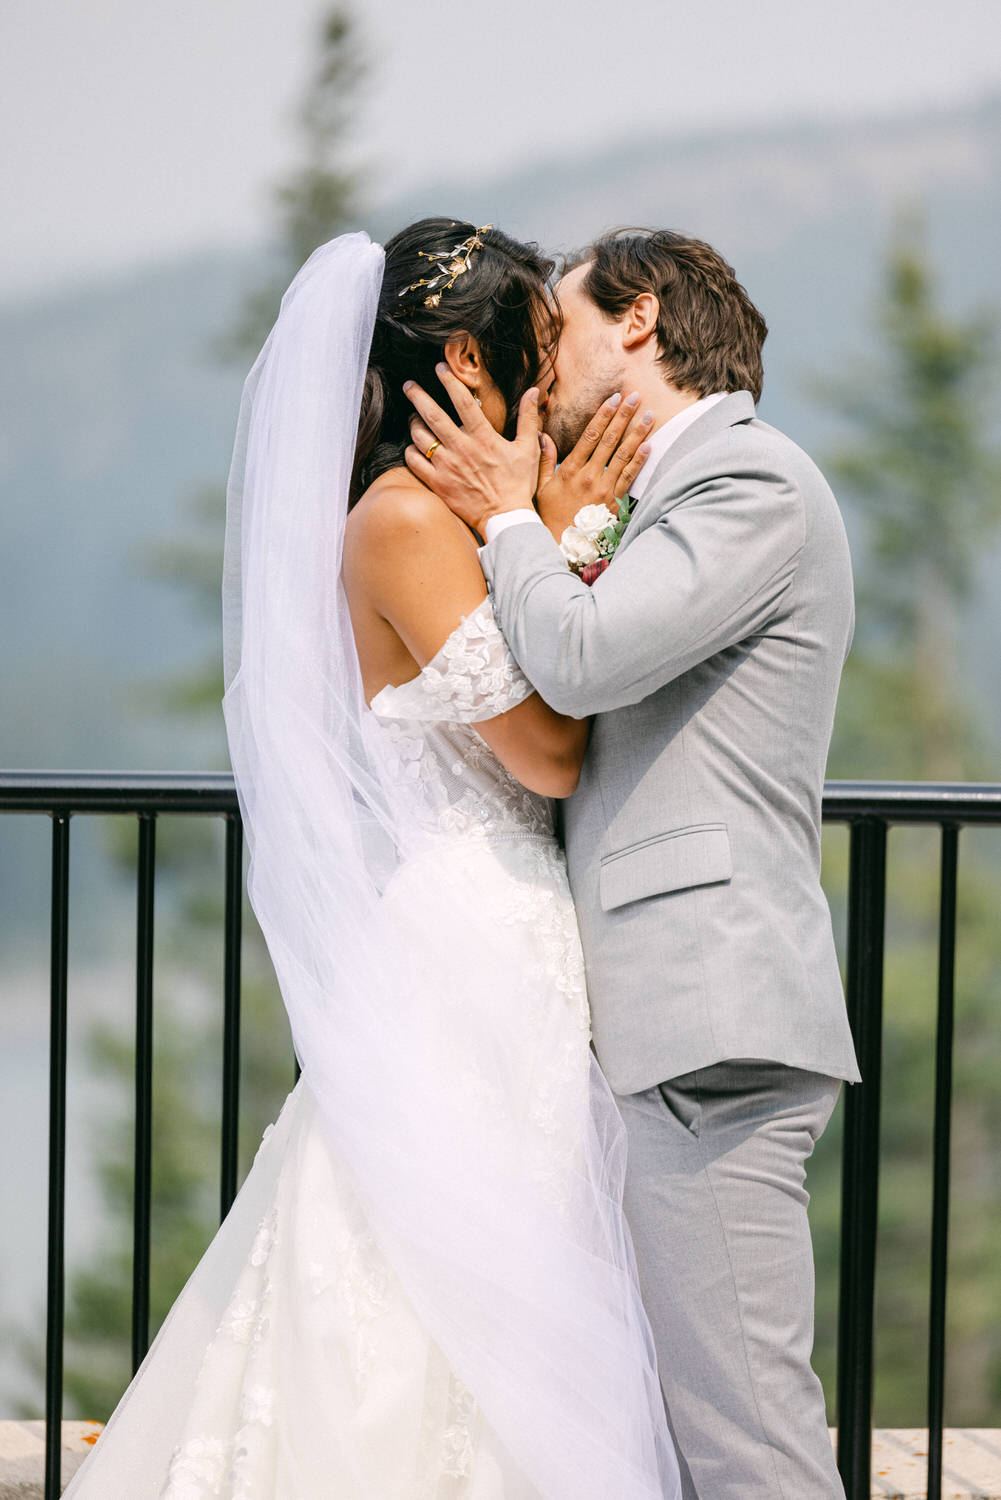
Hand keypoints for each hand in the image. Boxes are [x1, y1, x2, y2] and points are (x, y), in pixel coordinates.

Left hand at [404, 364, 542, 534]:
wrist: (505, 518)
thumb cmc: (517, 484)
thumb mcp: (528, 449)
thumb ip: (528, 418)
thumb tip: (535, 392)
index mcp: (482, 437)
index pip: (462, 402)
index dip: (449, 381)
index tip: (439, 368)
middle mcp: (461, 449)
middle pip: (432, 415)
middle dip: (417, 396)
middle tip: (409, 385)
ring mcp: (446, 466)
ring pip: (420, 437)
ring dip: (414, 423)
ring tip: (413, 417)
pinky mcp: (438, 483)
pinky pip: (414, 462)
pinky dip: (410, 451)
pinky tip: (413, 446)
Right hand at [536, 392, 653, 541]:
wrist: (563, 545)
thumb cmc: (550, 516)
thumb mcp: (541, 487)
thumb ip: (544, 460)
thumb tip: (542, 436)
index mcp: (570, 469)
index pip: (590, 435)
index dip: (603, 415)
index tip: (614, 398)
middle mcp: (588, 476)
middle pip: (609, 440)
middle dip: (623, 416)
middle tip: (635, 397)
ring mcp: (603, 489)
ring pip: (623, 455)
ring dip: (637, 433)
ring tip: (648, 416)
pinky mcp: (614, 503)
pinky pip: (629, 477)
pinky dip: (639, 460)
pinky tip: (649, 446)